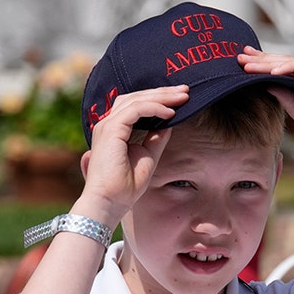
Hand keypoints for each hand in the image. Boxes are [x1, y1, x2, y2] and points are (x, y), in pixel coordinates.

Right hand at [78, 85, 188, 224]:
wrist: (109, 203)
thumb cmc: (124, 187)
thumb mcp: (148, 157)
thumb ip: (156, 139)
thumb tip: (169, 123)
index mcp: (114, 130)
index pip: (136, 104)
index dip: (159, 99)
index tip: (181, 99)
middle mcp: (108, 124)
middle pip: (136, 97)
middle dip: (163, 92)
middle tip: (186, 90)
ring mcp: (107, 125)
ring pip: (136, 99)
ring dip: (161, 97)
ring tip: (182, 97)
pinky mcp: (111, 130)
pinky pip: (136, 110)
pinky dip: (154, 108)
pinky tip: (170, 113)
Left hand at [238, 47, 293, 167]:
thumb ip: (290, 103)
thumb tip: (268, 87)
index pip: (286, 71)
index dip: (265, 66)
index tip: (244, 65)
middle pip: (287, 63)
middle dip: (262, 59)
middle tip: (239, 56)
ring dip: (270, 63)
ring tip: (249, 65)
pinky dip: (290, 69)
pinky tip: (272, 72)